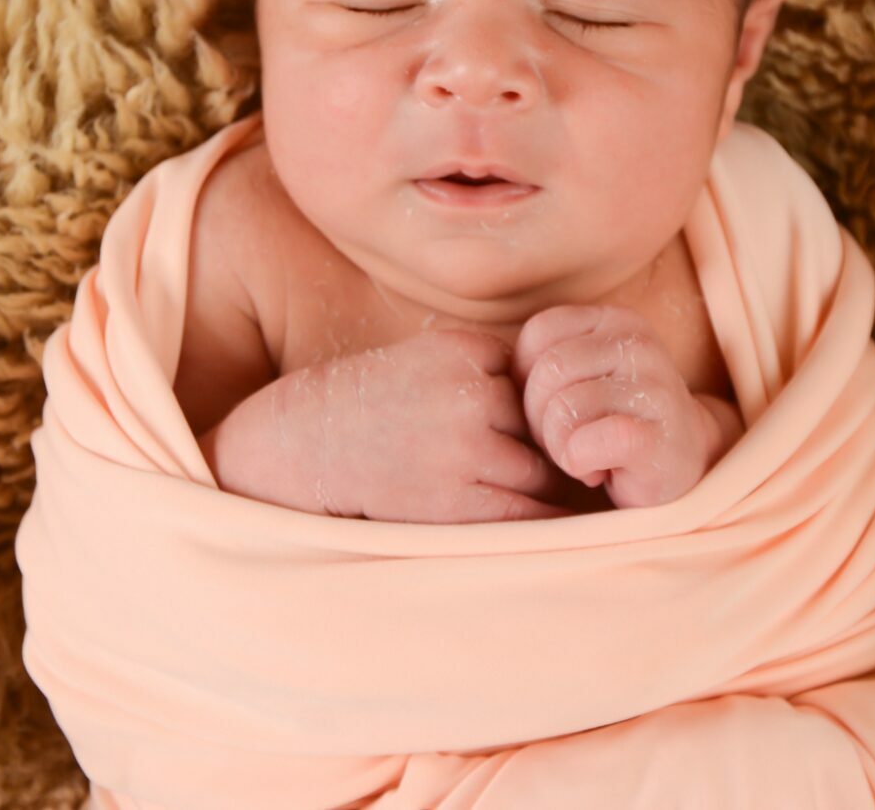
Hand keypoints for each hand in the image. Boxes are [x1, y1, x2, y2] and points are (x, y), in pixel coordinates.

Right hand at [253, 330, 576, 523]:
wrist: (311, 440)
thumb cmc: (378, 399)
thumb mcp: (430, 356)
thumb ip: (488, 366)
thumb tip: (563, 401)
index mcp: (463, 350)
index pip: (533, 377)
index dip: (535, 403)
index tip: (538, 422)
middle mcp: (467, 395)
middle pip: (544, 425)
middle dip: (550, 446)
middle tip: (558, 465)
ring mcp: (462, 449)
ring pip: (542, 470)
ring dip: (548, 485)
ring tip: (547, 495)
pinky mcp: (454, 501)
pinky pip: (525, 514)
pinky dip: (545, 519)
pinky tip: (554, 524)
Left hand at [512, 305, 712, 509]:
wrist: (680, 468)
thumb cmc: (609, 423)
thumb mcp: (575, 378)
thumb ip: (541, 363)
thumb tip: (494, 377)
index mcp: (612, 320)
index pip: (537, 333)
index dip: (526, 379)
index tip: (549, 408)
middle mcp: (638, 342)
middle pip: (547, 373)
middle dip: (539, 419)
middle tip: (565, 441)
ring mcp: (655, 387)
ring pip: (563, 409)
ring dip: (559, 447)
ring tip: (583, 455)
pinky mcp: (660, 437)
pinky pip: (587, 443)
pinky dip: (580, 465)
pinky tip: (599, 471)